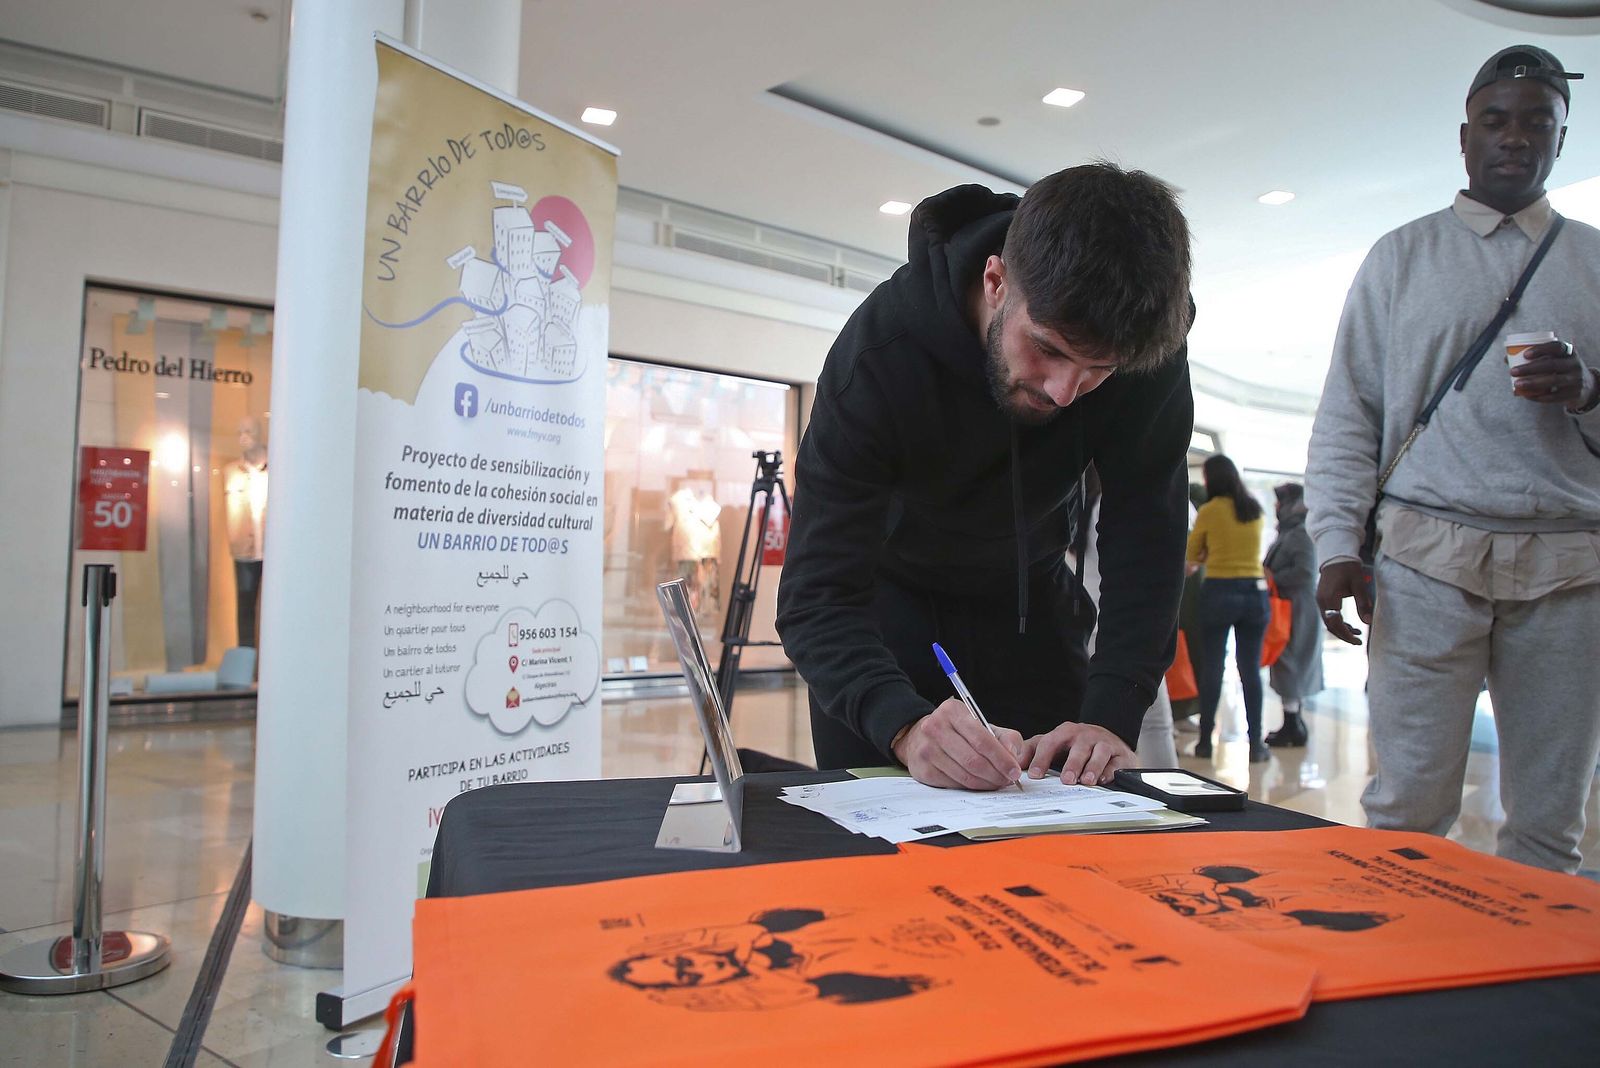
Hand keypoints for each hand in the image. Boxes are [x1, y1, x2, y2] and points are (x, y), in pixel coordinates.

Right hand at [892, 699, 1023, 789]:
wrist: (919, 736)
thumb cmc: (957, 731)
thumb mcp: (982, 725)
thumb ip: (1006, 737)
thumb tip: (1012, 756)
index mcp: (952, 711)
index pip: (982, 740)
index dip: (1002, 759)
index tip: (1014, 770)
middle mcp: (935, 727)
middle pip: (973, 760)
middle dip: (996, 774)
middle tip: (1007, 780)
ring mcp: (926, 749)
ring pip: (964, 776)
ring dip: (985, 784)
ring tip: (996, 782)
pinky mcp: (923, 769)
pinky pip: (953, 784)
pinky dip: (971, 787)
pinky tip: (978, 783)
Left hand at [1018, 722, 1134, 786]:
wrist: (1108, 739)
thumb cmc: (1075, 745)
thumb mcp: (1053, 744)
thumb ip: (1032, 751)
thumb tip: (1014, 763)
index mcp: (1064, 733)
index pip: (1049, 743)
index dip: (1041, 759)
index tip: (1034, 775)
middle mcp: (1084, 736)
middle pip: (1077, 748)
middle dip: (1071, 764)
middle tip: (1066, 780)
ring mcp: (1104, 744)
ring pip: (1098, 754)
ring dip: (1092, 767)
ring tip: (1086, 781)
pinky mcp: (1120, 755)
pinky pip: (1117, 763)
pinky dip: (1111, 771)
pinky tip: (1105, 779)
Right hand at [1316, 560, 1370, 644]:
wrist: (1336, 557)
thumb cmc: (1349, 569)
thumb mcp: (1359, 585)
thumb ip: (1363, 603)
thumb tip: (1368, 622)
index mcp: (1330, 598)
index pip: (1336, 623)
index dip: (1346, 634)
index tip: (1358, 641)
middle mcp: (1322, 601)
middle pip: (1330, 625)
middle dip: (1344, 635)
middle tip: (1359, 641)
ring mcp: (1320, 600)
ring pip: (1329, 621)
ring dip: (1341, 629)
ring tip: (1358, 632)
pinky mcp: (1322, 599)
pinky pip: (1328, 615)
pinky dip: (1338, 622)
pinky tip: (1349, 624)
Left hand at [1509, 342, 1586, 404]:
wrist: (1586, 386)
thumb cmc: (1561, 369)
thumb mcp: (1555, 360)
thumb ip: (1535, 358)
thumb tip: (1506, 358)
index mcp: (1569, 352)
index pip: (1557, 347)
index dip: (1541, 349)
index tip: (1525, 354)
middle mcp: (1574, 364)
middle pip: (1552, 365)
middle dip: (1530, 368)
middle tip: (1512, 371)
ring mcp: (1576, 379)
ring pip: (1552, 381)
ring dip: (1532, 383)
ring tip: (1516, 384)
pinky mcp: (1574, 394)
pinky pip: (1554, 396)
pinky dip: (1538, 397)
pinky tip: (1526, 395)